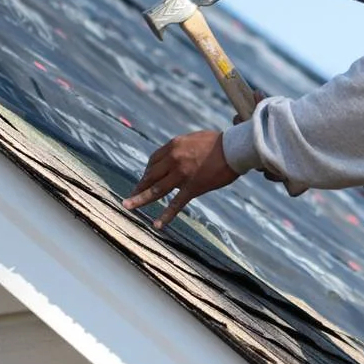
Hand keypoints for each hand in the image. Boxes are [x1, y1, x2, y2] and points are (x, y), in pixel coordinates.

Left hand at [123, 129, 237, 228]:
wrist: (234, 148)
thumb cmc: (219, 142)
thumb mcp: (194, 138)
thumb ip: (182, 147)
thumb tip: (175, 155)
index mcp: (174, 146)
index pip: (153, 160)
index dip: (148, 170)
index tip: (146, 178)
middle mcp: (173, 160)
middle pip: (151, 175)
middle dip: (140, 186)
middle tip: (131, 195)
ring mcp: (182, 175)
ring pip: (156, 190)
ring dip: (140, 199)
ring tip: (128, 206)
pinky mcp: (193, 188)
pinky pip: (176, 204)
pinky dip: (166, 216)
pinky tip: (156, 225)